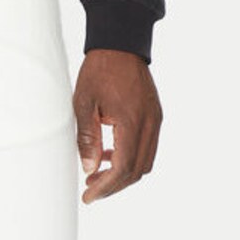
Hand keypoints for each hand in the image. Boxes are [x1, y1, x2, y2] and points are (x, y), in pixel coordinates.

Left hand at [73, 49, 162, 203]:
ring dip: (122, 174)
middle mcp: (150, 123)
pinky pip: (147, 147)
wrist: (120, 43)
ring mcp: (156, 119)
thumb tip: (89, 170)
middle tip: (90, 191)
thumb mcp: (84, 104)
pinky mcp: (155, 116)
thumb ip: (87, 139)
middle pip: (137, 171)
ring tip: (96, 176)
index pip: (124, 168)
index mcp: (133, 121)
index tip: (88, 197)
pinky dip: (130, 158)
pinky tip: (108, 156)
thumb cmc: (99, 70)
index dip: (106, 187)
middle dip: (114, 186)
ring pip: (145, 162)